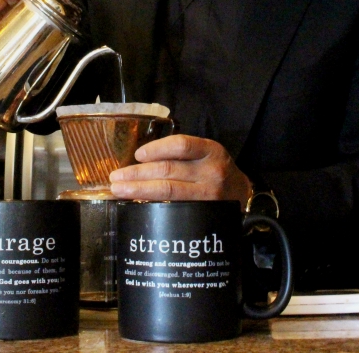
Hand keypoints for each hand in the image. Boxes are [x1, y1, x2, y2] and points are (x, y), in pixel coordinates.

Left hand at [109, 135, 252, 208]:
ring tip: (119, 189)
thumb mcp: (206, 155)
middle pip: (168, 170)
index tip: (137, 155)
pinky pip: (173, 208)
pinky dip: (152, 204)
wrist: (243, 195)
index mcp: (211, 150)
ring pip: (168, 190)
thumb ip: (181, 154)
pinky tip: (138, 202)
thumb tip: (141, 159)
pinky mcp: (205, 213)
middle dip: (137, 173)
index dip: (156, 149)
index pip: (181, 145)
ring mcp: (209, 194)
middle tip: (116, 177)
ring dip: (139, 189)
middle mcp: (212, 171)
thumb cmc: (216, 171)